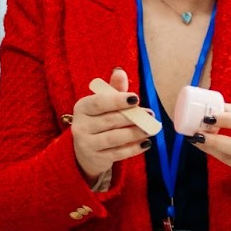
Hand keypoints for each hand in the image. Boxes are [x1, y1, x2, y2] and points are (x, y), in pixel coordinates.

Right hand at [70, 68, 152, 184]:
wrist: (86, 151)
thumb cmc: (99, 120)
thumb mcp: (103, 104)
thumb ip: (113, 89)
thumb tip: (119, 71)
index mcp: (82, 107)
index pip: (99, 102)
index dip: (118, 100)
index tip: (136, 98)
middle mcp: (80, 126)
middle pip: (110, 120)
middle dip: (133, 117)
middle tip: (150, 115)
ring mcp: (86, 144)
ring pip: (114, 138)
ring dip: (135, 133)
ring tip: (150, 129)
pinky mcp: (96, 159)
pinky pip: (118, 154)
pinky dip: (133, 149)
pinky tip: (146, 143)